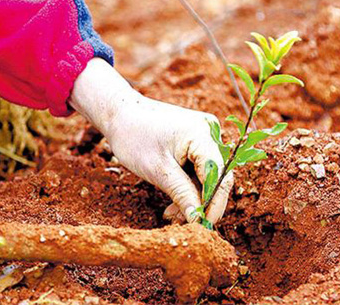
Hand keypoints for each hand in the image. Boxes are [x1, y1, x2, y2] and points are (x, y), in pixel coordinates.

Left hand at [69, 58, 233, 223]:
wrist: (120, 113)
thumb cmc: (134, 136)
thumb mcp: (157, 170)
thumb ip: (182, 194)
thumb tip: (198, 219)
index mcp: (202, 135)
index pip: (219, 176)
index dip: (214, 204)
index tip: (203, 227)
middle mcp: (210, 133)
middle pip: (217, 177)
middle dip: (201, 203)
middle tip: (182, 224)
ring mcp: (205, 136)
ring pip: (207, 176)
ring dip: (192, 198)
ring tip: (170, 215)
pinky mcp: (197, 142)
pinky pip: (199, 170)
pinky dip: (188, 187)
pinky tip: (172, 202)